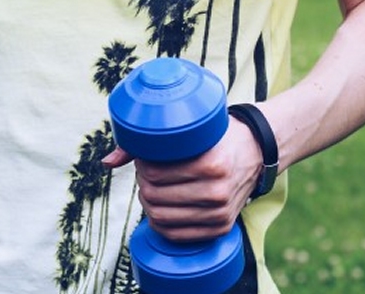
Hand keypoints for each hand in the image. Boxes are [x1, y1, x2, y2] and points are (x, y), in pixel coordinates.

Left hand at [103, 117, 261, 241]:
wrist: (257, 151)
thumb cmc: (217, 136)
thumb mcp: (192, 130)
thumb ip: (146, 143)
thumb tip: (106, 162)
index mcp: (210, 165)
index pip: (154, 174)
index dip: (141, 167)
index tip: (144, 159)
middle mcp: (217, 192)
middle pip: (154, 197)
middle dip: (142, 184)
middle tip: (145, 174)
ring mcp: (220, 213)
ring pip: (161, 218)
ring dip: (148, 204)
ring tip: (152, 188)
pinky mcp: (221, 227)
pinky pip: (177, 235)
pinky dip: (161, 224)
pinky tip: (159, 208)